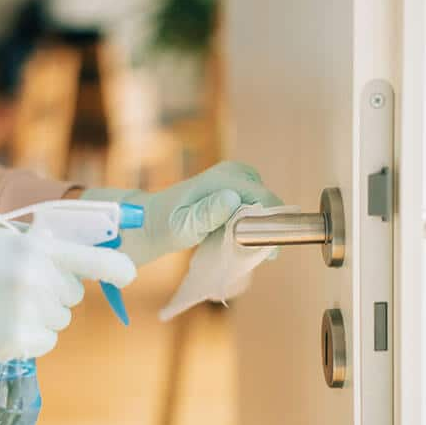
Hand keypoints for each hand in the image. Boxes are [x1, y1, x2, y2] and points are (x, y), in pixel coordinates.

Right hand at [0, 227, 135, 364]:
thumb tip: (97, 252)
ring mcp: (27, 312)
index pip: (98, 261)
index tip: (128, 275)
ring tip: (5, 303)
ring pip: (61, 321)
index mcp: (40, 248)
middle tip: (19, 285)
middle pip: (75, 296)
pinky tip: (2, 323)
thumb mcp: (12, 239)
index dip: (119, 270)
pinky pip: (46, 342)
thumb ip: (52, 244)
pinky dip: (31, 337)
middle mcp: (38, 279)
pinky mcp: (17, 342)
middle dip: (56, 292)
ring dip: (41, 315)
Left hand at [83, 161, 282, 265]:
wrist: (152, 221)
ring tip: (244, 247)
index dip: (272, 225)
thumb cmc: (165, 226)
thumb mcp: (184, 225)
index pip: (266, 199)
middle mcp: (235, 172)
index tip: (268, 252)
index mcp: (226, 178)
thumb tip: (231, 199)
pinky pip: (255, 206)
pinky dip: (252, 223)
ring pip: (264, 206)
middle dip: (266, 227)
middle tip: (251, 252)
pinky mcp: (234, 187)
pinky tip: (240, 239)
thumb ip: (207, 213)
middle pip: (268, 202)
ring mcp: (235, 178)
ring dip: (259, 227)